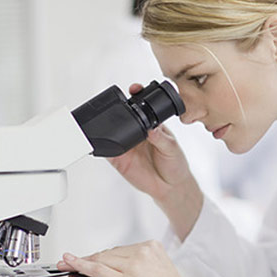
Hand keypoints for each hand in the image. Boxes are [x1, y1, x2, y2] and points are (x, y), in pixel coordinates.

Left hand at [57, 241, 214, 276]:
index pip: (118, 250)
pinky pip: (98, 271)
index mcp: (152, 247)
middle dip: (89, 260)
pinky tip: (69, 264)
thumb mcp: (158, 272)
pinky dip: (81, 266)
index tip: (84, 257)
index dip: (99, 255)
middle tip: (70, 263)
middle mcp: (143, 252)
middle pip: (108, 254)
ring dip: (83, 263)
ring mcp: (134, 266)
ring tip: (67, 265)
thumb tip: (113, 269)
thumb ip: (138, 265)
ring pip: (101, 260)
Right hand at [108, 84, 193, 200]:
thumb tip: (151, 129)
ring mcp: (127, 145)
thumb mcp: (172, 148)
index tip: (135, 89)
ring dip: (108, 126)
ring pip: (113, 132)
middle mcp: (138, 133)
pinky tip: (101, 142)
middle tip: (118, 103)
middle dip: (119, 106)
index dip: (138, 96)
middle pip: (124, 115)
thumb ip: (161, 138)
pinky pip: (106, 151)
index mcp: (152, 125)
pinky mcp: (119, 159)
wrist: (170, 187)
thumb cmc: (175, 164)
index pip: (142, 107)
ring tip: (106, 120)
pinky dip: (101, 146)